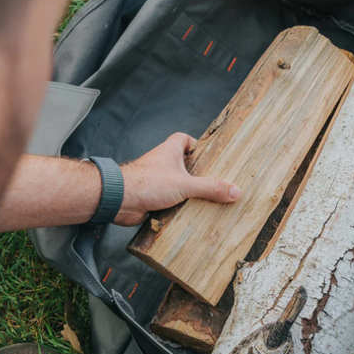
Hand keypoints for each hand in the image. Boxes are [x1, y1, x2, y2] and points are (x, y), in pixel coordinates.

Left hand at [114, 133, 241, 225]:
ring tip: (206, 200)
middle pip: (183, 163)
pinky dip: (178, 206)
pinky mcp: (153, 196)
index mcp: (170, 151)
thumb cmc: (146, 183)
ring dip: (188, 191)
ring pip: (177, 183)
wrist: (120, 200)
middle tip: (213, 181)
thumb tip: (234, 190)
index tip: (208, 155)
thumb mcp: (185, 184)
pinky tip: (189, 213)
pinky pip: (170, 199)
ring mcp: (157, 180)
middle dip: (197, 173)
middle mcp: (162, 163)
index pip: (184, 139)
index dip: (196, 145)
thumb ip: (210, 187)